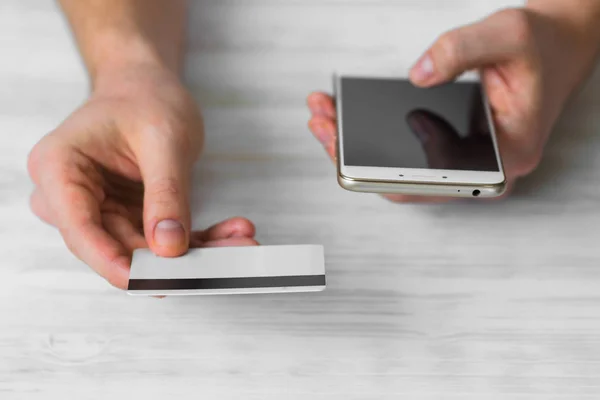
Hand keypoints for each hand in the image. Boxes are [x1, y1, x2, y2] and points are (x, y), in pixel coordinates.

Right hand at [27, 64, 256, 288]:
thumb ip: (165, 193)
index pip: (80, 229)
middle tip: (224, 260)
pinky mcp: (128, 217)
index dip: (114, 262)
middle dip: (174, 258)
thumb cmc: (144, 97)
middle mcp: (71, 196)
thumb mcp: (162, 140)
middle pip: (118, 246)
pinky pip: (162, 240)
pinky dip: (198, 240)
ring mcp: (100, 210)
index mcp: (59, 168)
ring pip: (146, 250)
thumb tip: (168, 246)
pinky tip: (232, 233)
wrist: (147, 86)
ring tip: (240, 242)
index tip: (152, 281)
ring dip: (197, 250)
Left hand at [308, 8, 597, 201]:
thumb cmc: (540, 48)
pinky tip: (344, 118)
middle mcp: (484, 170)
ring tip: (323, 117)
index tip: (349, 152)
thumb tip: (416, 75)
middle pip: (409, 182)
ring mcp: (465, 162)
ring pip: (402, 172)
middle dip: (357, 158)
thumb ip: (461, 50)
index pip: (437, 183)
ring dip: (357, 149)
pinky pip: (405, 156)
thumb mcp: (507, 34)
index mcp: (507, 156)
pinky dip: (372, 140)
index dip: (387, 174)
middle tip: (322, 125)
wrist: (555, 47)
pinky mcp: (450, 149)